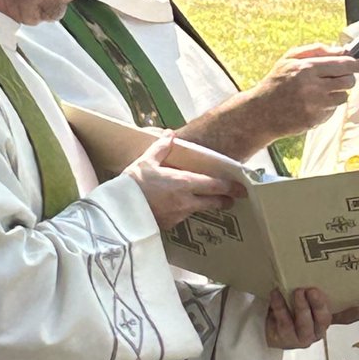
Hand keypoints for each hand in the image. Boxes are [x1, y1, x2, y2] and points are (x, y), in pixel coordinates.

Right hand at [125, 131, 245, 229]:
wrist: (117, 214)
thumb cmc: (131, 185)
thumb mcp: (145, 161)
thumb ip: (161, 148)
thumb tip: (170, 133)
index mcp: (183, 183)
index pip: (215, 185)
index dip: (230, 187)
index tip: (241, 188)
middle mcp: (186, 201)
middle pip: (214, 202)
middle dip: (225, 200)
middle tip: (232, 199)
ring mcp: (179, 216)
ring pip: (198, 210)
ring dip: (205, 206)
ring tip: (207, 202)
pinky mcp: (170, 226)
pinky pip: (183, 217)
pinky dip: (185, 212)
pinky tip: (181, 209)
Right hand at [250, 45, 358, 137]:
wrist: (260, 113)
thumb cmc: (276, 83)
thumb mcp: (290, 59)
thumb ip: (316, 50)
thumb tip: (341, 50)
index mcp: (306, 68)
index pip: (342, 64)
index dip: (358, 64)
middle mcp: (312, 87)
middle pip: (347, 81)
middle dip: (346, 79)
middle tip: (336, 79)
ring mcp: (315, 105)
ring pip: (343, 97)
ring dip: (335, 94)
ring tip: (317, 93)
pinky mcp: (315, 120)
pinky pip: (332, 111)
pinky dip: (326, 107)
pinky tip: (310, 105)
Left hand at [265, 288, 358, 349]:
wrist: (268, 328)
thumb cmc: (292, 312)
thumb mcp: (308, 303)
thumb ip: (323, 297)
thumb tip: (344, 286)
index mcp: (325, 321)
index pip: (345, 318)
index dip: (354, 313)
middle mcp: (317, 332)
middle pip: (323, 320)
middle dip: (319, 305)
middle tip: (313, 290)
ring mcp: (301, 338)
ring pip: (304, 324)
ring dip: (301, 307)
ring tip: (297, 291)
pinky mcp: (284, 339)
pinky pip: (283, 322)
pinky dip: (279, 307)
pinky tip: (276, 294)